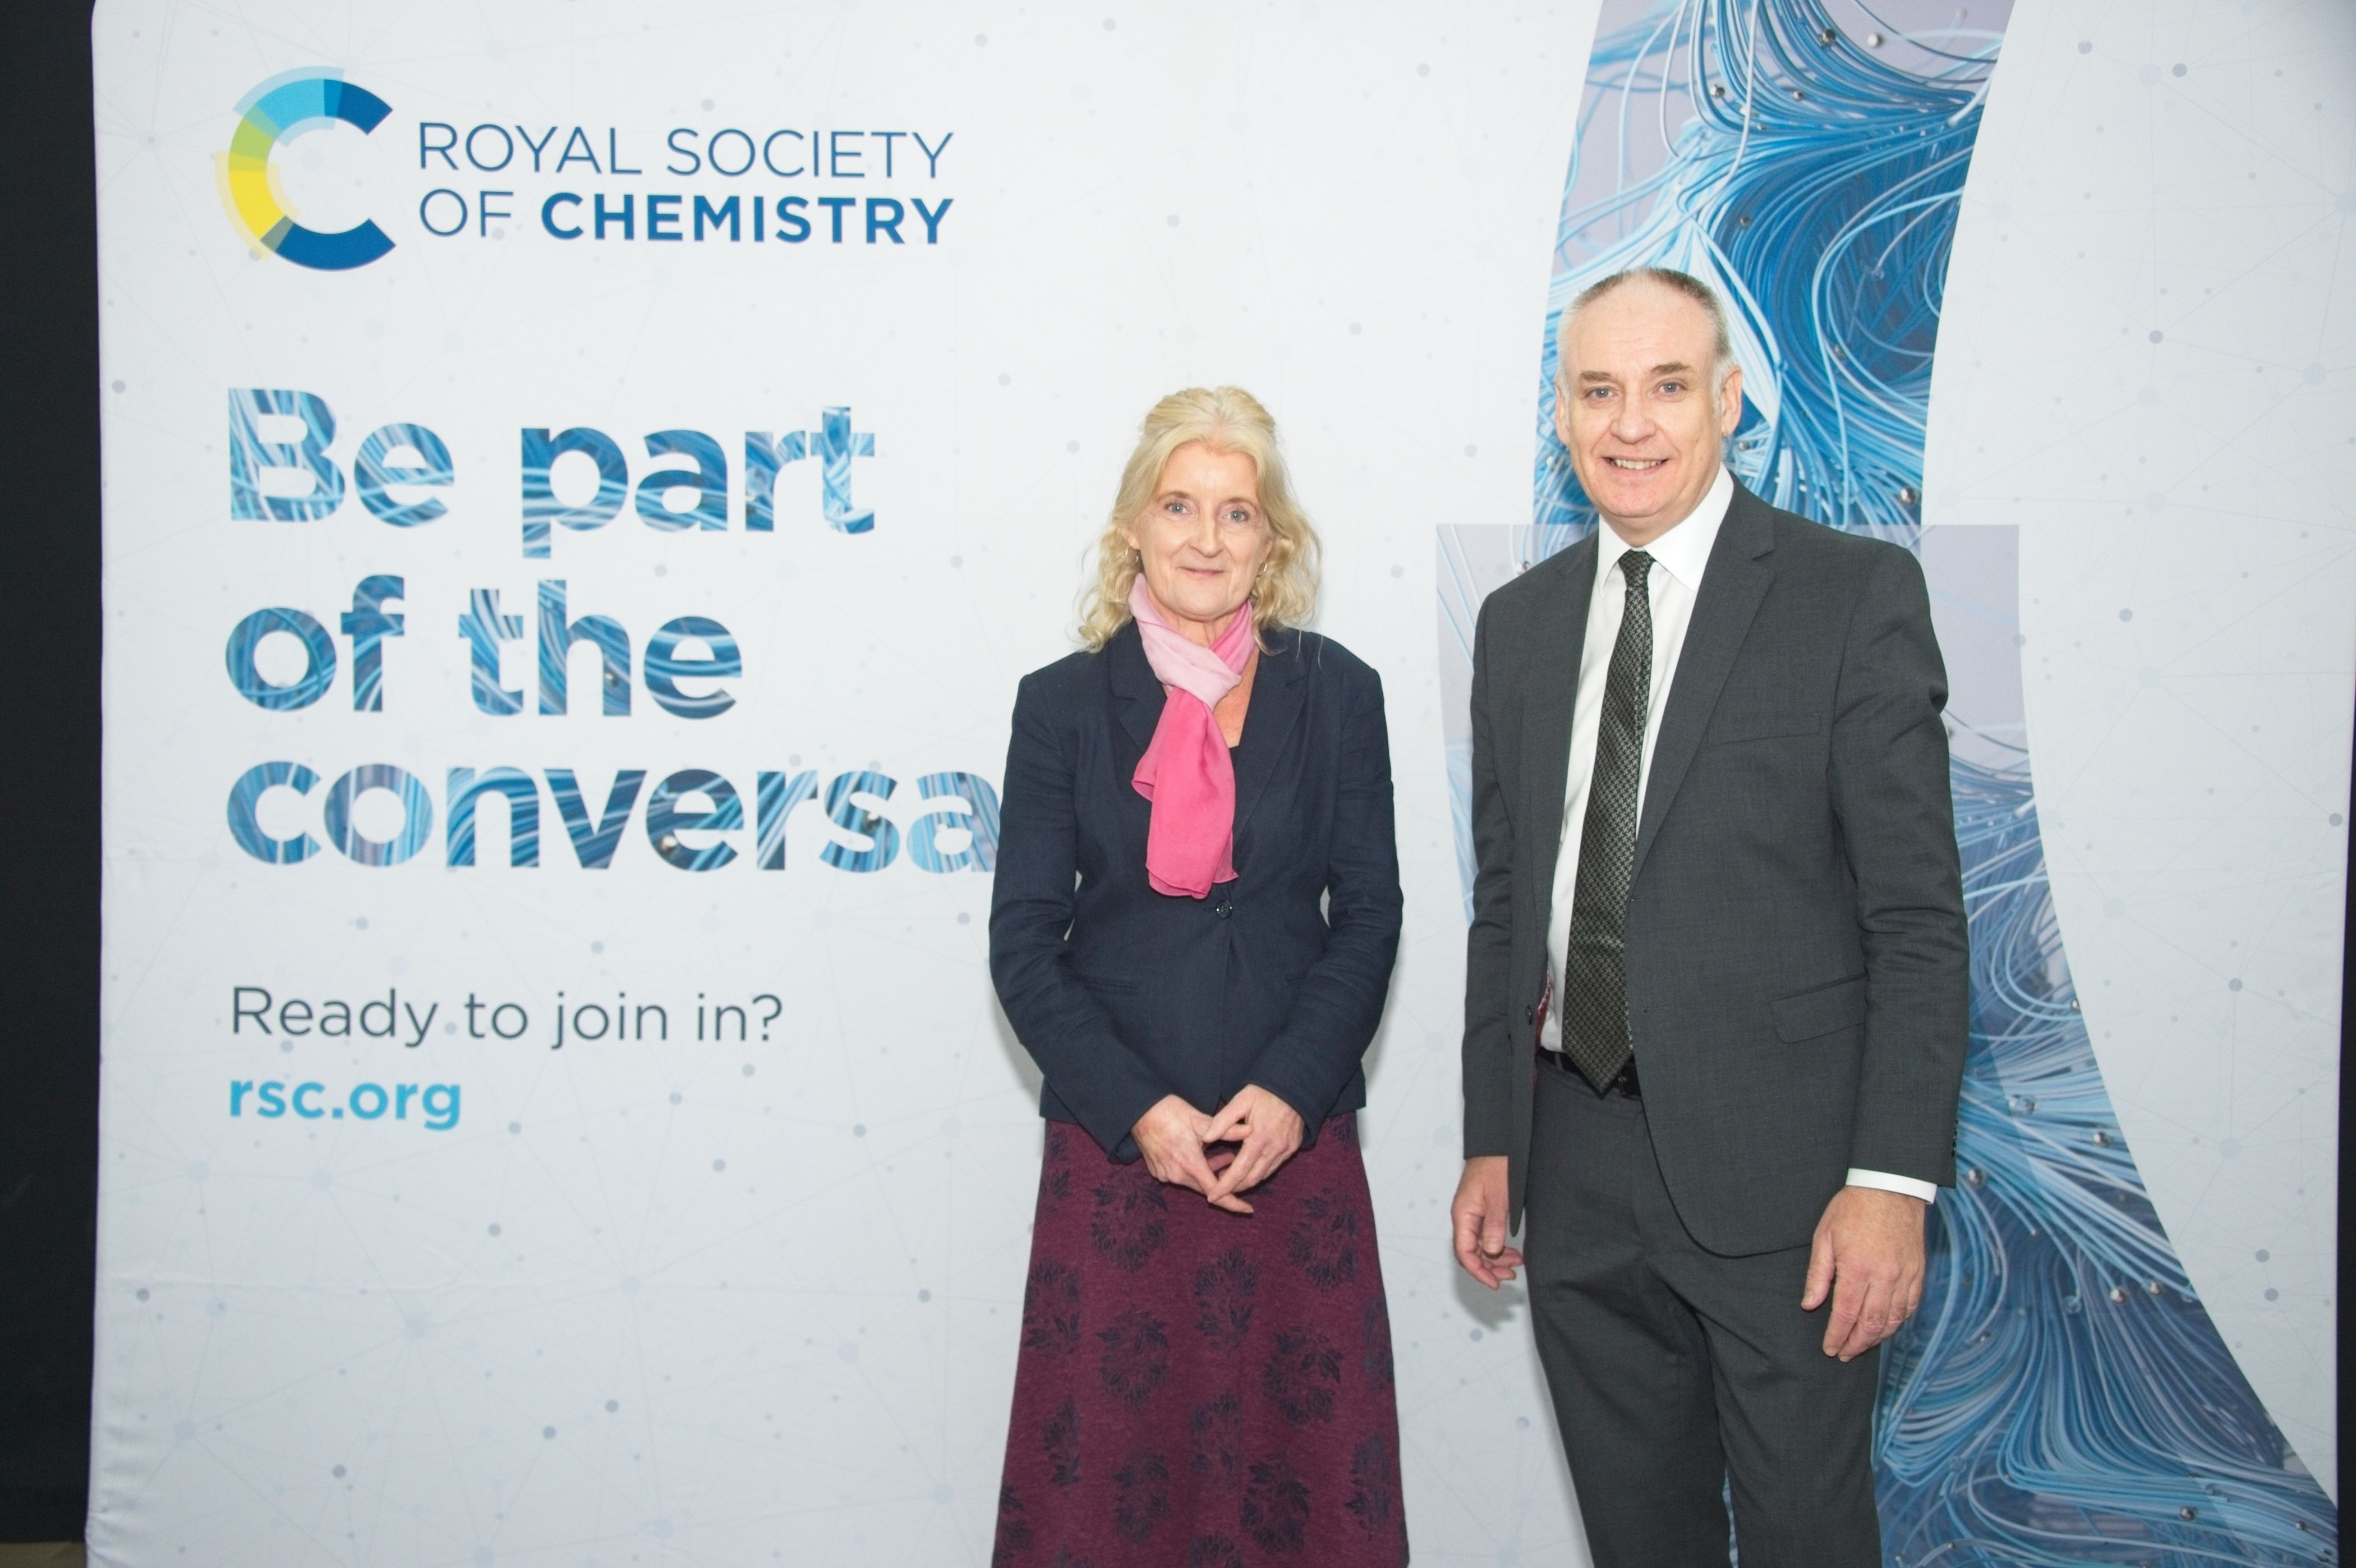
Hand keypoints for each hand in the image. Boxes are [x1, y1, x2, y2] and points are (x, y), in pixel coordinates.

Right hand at [1133, 1095, 1251, 1213]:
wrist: (1139, 1110)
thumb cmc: (1170, 1112)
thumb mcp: (1200, 1120)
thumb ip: (1227, 1130)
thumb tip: (1251, 1130)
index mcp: (1190, 1164)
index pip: (1216, 1192)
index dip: (1233, 1203)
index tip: (1248, 1210)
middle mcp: (1176, 1175)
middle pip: (1206, 1187)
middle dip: (1223, 1180)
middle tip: (1237, 1167)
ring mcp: (1165, 1174)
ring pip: (1194, 1181)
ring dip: (1209, 1172)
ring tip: (1225, 1156)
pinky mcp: (1157, 1171)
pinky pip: (1181, 1176)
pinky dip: (1193, 1169)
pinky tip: (1201, 1154)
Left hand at [1202, 1084, 1304, 1209]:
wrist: (1294, 1086)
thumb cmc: (1264, 1092)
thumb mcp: (1240, 1101)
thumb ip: (1222, 1121)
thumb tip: (1206, 1138)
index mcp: (1259, 1138)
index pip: (1239, 1170)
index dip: (1224, 1186)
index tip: (1211, 1196)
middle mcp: (1274, 1148)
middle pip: (1252, 1179)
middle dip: (1234, 1188)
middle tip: (1218, 1190)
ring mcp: (1285, 1149)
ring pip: (1263, 1176)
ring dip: (1247, 1182)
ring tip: (1230, 1180)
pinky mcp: (1292, 1148)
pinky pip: (1274, 1167)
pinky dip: (1259, 1172)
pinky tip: (1248, 1168)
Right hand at [1450, 1156, 1523, 1288]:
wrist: (1498, 1144)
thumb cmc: (1497, 1165)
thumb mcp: (1499, 1197)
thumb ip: (1494, 1225)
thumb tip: (1493, 1252)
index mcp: (1463, 1214)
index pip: (1464, 1253)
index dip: (1479, 1271)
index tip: (1495, 1283)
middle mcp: (1464, 1217)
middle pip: (1470, 1253)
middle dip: (1489, 1268)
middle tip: (1510, 1275)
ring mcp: (1471, 1214)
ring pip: (1479, 1246)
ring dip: (1495, 1259)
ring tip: (1516, 1263)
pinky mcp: (1481, 1211)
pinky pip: (1485, 1236)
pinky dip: (1497, 1246)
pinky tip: (1511, 1250)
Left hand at [1802, 1185, 1926, 1359]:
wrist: (1891, 1188)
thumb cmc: (1852, 1209)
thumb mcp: (1825, 1237)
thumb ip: (1818, 1275)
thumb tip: (1810, 1305)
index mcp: (1857, 1268)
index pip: (1846, 1314)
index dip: (1837, 1336)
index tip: (1830, 1349)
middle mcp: (1884, 1277)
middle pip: (1872, 1324)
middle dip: (1857, 1344)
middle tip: (1845, 1354)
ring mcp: (1905, 1276)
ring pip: (1893, 1320)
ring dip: (1877, 1338)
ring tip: (1862, 1346)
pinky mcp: (1918, 1272)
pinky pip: (1911, 1306)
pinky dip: (1898, 1322)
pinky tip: (1887, 1327)